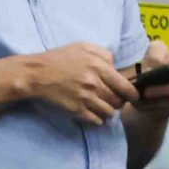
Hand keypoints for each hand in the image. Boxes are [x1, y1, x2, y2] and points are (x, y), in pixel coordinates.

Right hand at [21, 42, 135, 126]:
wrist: (36, 74)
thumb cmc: (60, 59)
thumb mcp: (83, 47)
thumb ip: (104, 54)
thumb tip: (116, 68)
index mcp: (98, 66)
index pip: (126, 88)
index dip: (132, 95)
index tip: (131, 96)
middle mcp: (94, 83)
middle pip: (119, 102)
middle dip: (118, 102)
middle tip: (111, 99)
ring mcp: (85, 99)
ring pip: (109, 113)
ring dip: (107, 110)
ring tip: (100, 104)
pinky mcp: (77, 111)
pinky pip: (97, 121)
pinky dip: (97, 118)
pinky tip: (91, 111)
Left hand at [132, 42, 168, 118]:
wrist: (147, 90)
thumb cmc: (152, 67)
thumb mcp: (151, 55)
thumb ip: (155, 56)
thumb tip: (153, 68)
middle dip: (166, 89)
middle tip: (146, 91)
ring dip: (161, 100)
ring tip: (144, 99)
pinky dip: (161, 108)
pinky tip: (150, 105)